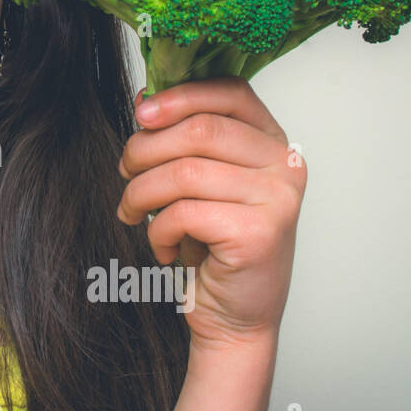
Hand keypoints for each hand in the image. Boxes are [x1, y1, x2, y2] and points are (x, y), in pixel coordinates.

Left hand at [115, 76, 304, 351]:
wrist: (235, 317)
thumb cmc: (214, 245)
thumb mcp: (200, 182)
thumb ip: (183, 139)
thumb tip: (144, 99)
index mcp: (274, 142)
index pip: (231, 93)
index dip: (179, 95)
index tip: (141, 113)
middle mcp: (285, 165)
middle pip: (199, 130)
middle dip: (145, 148)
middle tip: (125, 171)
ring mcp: (277, 199)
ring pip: (183, 172)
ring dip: (140, 192)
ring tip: (131, 211)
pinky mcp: (258, 234)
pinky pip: (183, 213)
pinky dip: (158, 230)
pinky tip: (164, 246)